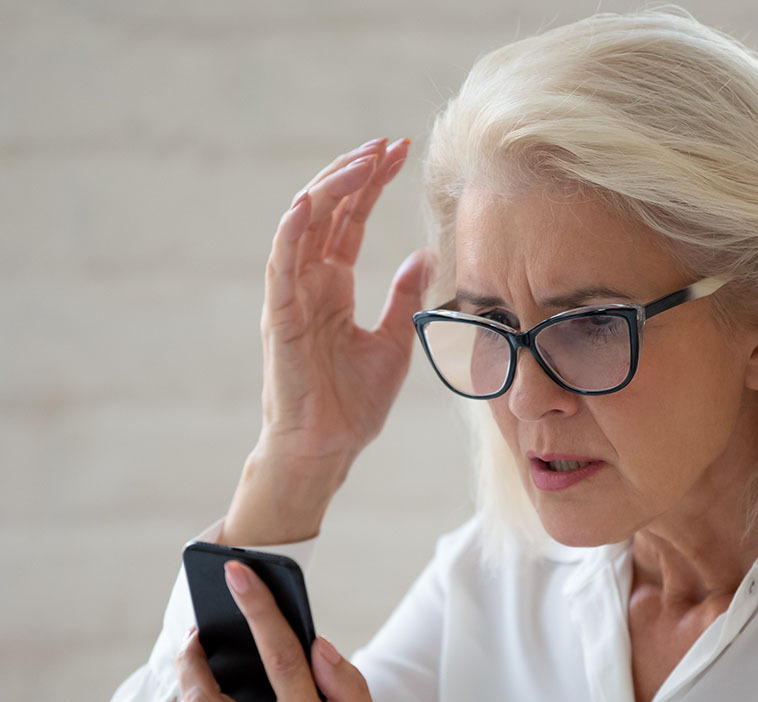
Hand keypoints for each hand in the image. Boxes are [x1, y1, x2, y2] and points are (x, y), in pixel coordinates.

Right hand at [259, 138, 432, 468]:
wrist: (328, 447)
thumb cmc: (354, 401)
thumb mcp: (394, 339)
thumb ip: (404, 295)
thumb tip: (425, 255)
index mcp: (332, 285)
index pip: (350, 219)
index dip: (372, 183)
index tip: (400, 152)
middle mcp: (308, 282)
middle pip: (328, 210)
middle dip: (356, 173)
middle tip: (388, 144)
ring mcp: (290, 296)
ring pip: (303, 225)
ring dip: (331, 188)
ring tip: (363, 160)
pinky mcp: (279, 318)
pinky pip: (281, 266)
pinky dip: (292, 231)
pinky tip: (311, 203)